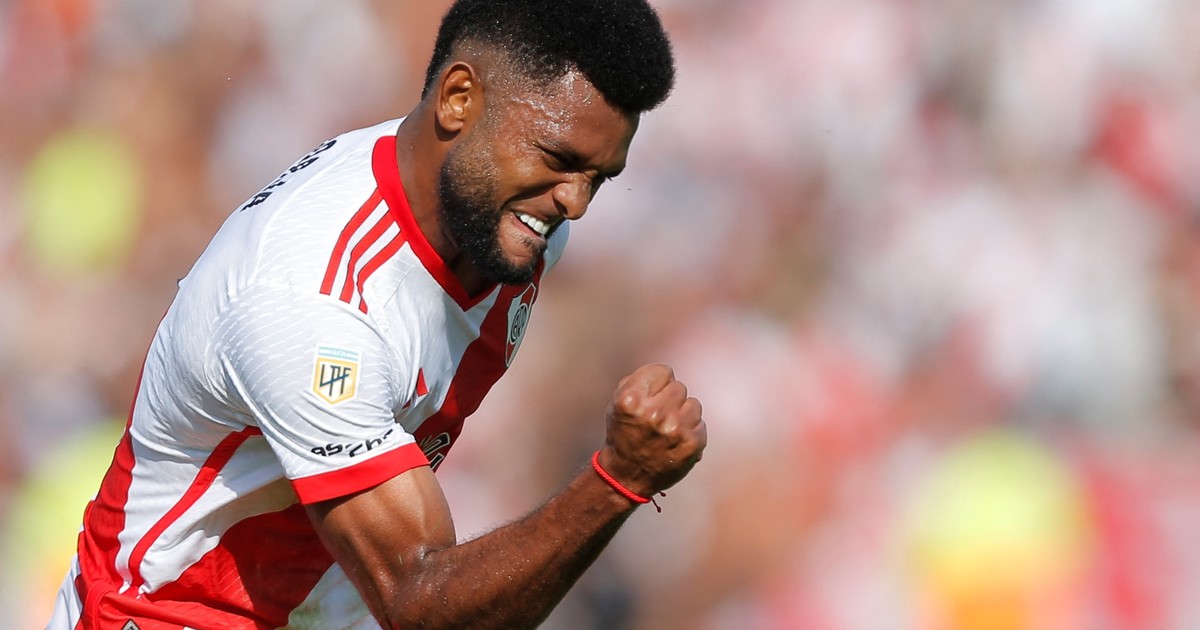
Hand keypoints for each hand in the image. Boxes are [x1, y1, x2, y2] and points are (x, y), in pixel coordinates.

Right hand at [598, 363, 706, 496]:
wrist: (626, 476)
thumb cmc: (623, 433)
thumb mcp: (618, 403)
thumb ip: (641, 381)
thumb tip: (668, 373)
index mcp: (631, 400)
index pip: (663, 371)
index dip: (657, 383)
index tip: (651, 396)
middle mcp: (653, 413)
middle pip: (679, 386)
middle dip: (670, 399)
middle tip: (658, 417)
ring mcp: (675, 429)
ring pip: (693, 403)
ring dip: (682, 414)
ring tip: (667, 429)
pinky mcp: (692, 444)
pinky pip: (700, 422)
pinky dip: (690, 431)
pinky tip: (676, 441)